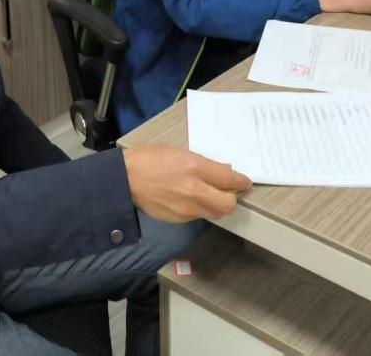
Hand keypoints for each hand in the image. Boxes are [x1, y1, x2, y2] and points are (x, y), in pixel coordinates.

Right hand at [121, 145, 252, 222]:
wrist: (125, 178)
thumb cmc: (151, 158)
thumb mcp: (180, 152)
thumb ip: (203, 164)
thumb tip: (222, 172)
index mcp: (195, 167)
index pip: (229, 180)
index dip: (241, 182)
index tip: (245, 183)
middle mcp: (194, 190)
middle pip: (228, 204)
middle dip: (231, 198)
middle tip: (228, 191)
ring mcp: (186, 208)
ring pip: (214, 213)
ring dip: (216, 204)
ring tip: (208, 194)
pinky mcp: (178, 219)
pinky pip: (198, 216)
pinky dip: (200, 208)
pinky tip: (189, 199)